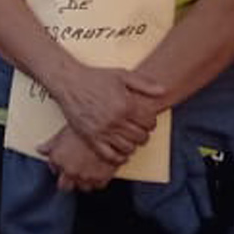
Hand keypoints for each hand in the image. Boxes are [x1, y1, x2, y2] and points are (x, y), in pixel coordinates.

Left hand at [39, 125, 121, 192]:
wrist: (106, 129)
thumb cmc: (85, 128)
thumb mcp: (64, 132)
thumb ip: (51, 144)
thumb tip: (40, 149)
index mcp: (58, 159)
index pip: (54, 169)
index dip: (59, 166)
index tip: (64, 162)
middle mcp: (69, 170)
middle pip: (65, 186)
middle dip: (68, 180)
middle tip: (73, 172)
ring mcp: (85, 176)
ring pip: (82, 187)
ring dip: (84, 181)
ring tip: (88, 170)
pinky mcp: (100, 179)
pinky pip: (97, 185)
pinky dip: (98, 180)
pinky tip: (98, 171)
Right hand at [48, 64, 165, 161]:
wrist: (70, 83)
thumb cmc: (96, 78)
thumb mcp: (122, 75)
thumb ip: (144, 83)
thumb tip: (163, 90)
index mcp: (125, 104)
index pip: (149, 122)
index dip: (151, 122)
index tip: (147, 120)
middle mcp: (115, 120)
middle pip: (140, 136)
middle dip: (144, 134)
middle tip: (140, 130)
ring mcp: (102, 130)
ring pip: (128, 148)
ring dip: (133, 145)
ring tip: (131, 139)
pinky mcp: (91, 137)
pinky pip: (109, 155)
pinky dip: (118, 158)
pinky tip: (122, 153)